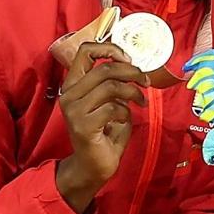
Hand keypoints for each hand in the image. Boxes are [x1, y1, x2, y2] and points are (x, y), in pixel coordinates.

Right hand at [54, 42, 144, 207]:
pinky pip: (113, 108)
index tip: (128, 59)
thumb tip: (132, 65)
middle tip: (145, 81)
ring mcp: (74, 110)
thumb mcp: (108, 100)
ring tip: (141, 101)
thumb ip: (112, 82)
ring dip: (133, 92)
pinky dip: (126, 112)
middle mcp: (69, 94)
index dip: (110, 48)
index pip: (85, 51)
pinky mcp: (83, 125)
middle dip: (132, 72)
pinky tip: (126, 119)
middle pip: (105, 68)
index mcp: (73, 84)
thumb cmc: (104, 131)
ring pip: (111, 86)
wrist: (94, 164)